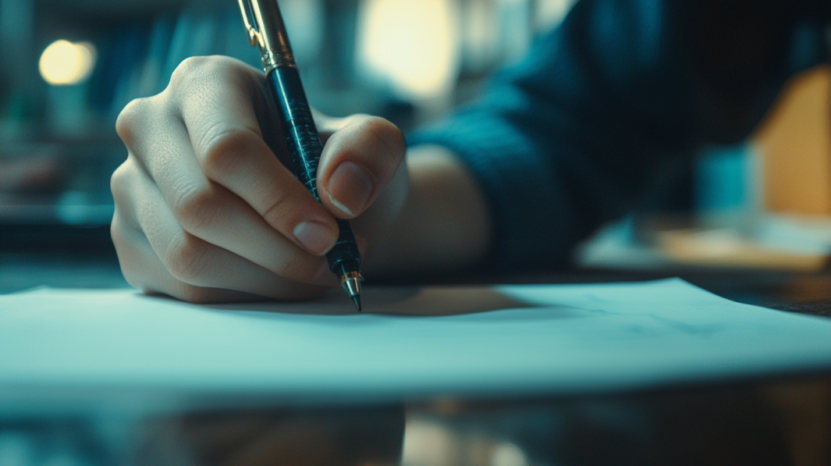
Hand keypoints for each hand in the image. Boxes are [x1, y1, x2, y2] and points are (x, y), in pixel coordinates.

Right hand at [111, 56, 407, 302]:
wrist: (309, 202)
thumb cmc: (331, 165)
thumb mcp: (369, 143)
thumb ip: (370, 151)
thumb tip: (341, 193)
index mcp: (204, 84)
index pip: (226, 149)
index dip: (279, 200)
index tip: (328, 235)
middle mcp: (151, 127)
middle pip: (200, 207)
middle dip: (277, 249)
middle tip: (331, 262)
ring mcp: (131, 186)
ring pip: (188, 254)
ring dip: (265, 280)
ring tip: (314, 273)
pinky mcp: (130, 240)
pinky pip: (180, 287)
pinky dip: (241, 296)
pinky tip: (277, 281)